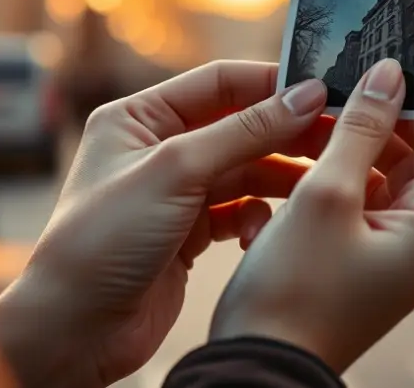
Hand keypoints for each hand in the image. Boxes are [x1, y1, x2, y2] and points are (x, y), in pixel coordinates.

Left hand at [0, 61, 393, 386]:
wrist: (75, 331)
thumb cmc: (101, 243)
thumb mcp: (175, 172)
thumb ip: (244, 131)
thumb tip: (305, 95)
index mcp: (139, 117)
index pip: (219, 83)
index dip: (272, 85)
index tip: (323, 92)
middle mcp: (157, 149)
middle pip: (240, 126)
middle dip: (286, 134)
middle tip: (338, 138)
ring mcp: (176, 193)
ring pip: (246, 171)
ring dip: (280, 179)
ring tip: (317, 186)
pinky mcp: (190, 234)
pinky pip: (240, 211)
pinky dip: (258, 217)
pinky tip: (262, 232)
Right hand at [208, 58, 413, 372]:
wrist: (258, 367)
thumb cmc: (294, 288)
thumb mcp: (326, 194)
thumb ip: (360, 128)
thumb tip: (390, 72)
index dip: (400, 101)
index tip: (356, 74)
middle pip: (407, 155)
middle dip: (361, 128)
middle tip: (314, 104)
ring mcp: (399, 254)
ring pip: (374, 177)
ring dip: (335, 157)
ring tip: (290, 147)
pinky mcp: (367, 262)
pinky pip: (355, 206)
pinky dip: (324, 189)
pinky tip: (284, 192)